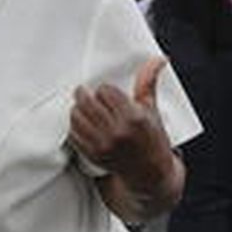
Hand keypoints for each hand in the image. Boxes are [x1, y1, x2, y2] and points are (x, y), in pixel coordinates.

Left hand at [69, 57, 174, 183]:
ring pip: (77, 117)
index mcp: (133, 118)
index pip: (105, 92)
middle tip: (84, 93)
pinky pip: (74, 134)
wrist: (150, 172)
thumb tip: (158, 59)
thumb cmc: (152, 139)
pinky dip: (74, 126)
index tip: (106, 92)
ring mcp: (104, 145)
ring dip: (77, 109)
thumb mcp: (152, 109)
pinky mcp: (93, 155)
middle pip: (87, 103)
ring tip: (82, 108)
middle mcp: (117, 132)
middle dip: (84, 95)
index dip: (104, 90)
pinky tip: (81, 123)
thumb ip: (148, 82)